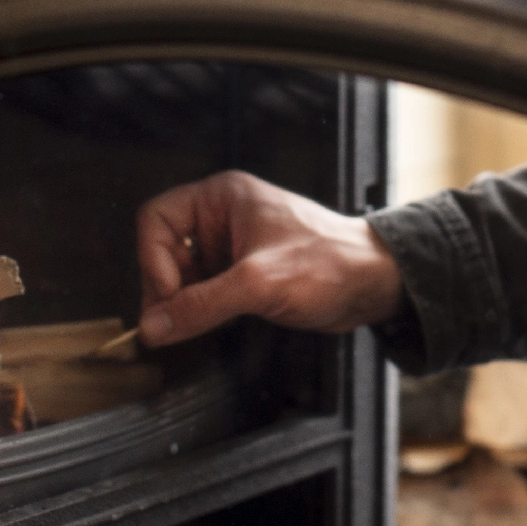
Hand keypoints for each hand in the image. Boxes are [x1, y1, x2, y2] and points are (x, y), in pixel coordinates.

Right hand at [136, 170, 403, 346]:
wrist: (372, 283)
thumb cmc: (330, 262)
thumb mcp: (259, 283)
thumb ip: (202, 304)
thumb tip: (154, 325)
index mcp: (222, 197)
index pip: (157, 219)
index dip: (154, 259)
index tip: (168, 297)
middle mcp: (221, 217)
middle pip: (163, 249)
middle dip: (164, 287)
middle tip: (169, 324)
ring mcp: (230, 246)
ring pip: (180, 275)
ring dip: (180, 304)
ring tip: (190, 328)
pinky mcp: (241, 274)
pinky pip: (201, 292)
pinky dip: (197, 312)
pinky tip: (206, 327)